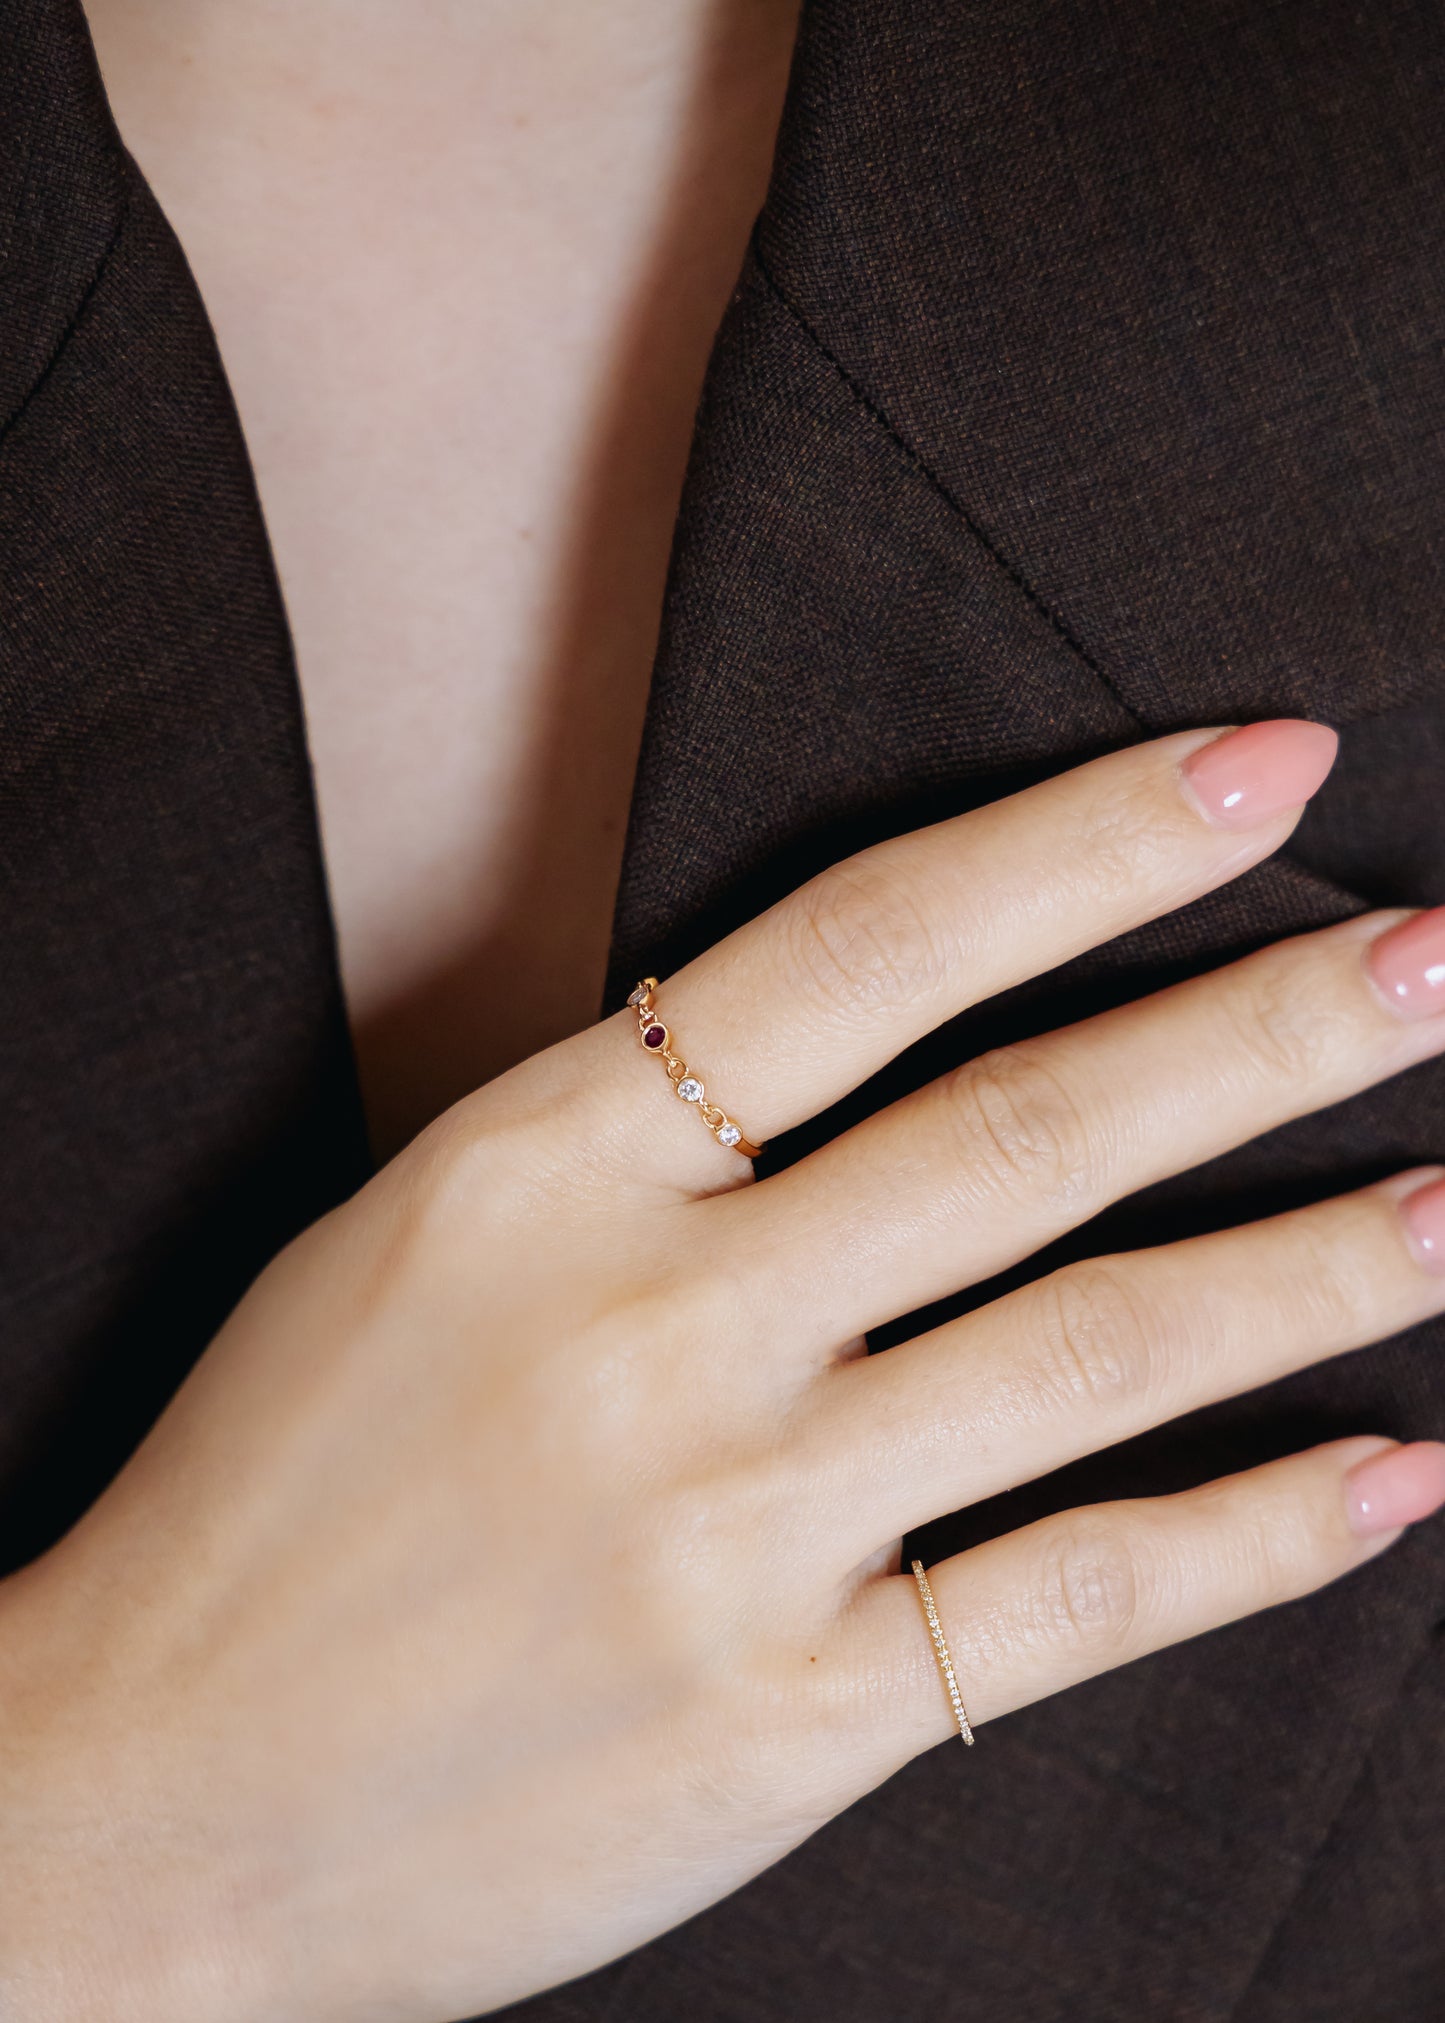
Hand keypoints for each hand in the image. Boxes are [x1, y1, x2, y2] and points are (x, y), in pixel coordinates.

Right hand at [5, 721, 1444, 2022]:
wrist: (146, 1800)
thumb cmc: (277, 1488)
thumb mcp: (420, 1237)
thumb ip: (638, 1143)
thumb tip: (891, 1048)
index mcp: (541, 1167)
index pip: (866, 949)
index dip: (1087, 844)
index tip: (1262, 766)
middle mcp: (655, 1325)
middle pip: (1025, 1131)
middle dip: (1261, 1028)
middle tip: (1435, 956)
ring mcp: (731, 1525)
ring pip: (1091, 1350)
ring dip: (1310, 1269)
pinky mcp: (785, 1715)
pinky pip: (1070, 1597)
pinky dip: (1251, 1536)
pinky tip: (1387, 1476)